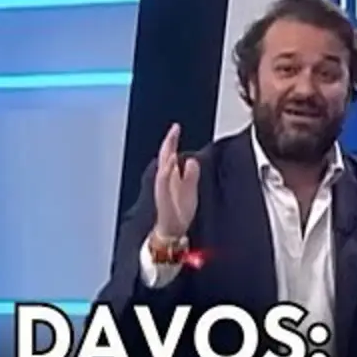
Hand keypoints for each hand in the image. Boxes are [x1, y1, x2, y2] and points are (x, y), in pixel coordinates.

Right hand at [152, 123, 200, 238]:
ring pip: (163, 168)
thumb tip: (193, 161)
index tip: (176, 127)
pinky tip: (171, 164)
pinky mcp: (163, 199)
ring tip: (172, 141)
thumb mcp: (190, 189)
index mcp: (171, 177)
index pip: (170, 154)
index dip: (172, 141)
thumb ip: (191, 175)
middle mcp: (165, 181)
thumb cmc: (179, 210)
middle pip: (165, 157)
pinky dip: (166, 173)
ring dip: (167, 155)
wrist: (173, 229)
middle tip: (174, 129)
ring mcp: (163, 189)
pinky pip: (164, 184)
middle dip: (169, 143)